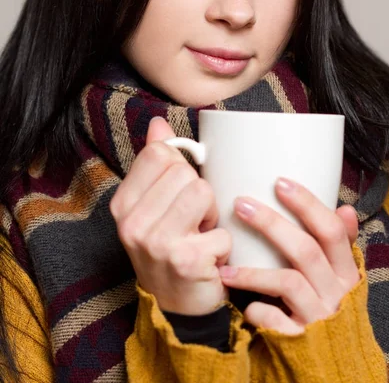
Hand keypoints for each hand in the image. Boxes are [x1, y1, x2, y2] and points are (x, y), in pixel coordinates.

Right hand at [110, 117, 230, 314]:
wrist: (176, 307)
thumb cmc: (168, 249)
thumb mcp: (153, 205)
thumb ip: (155, 162)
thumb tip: (159, 123)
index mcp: (123, 204)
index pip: (158, 153)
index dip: (179, 169)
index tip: (177, 194)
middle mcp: (132, 223)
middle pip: (184, 171)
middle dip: (198, 195)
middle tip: (191, 222)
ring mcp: (156, 243)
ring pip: (203, 192)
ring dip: (212, 216)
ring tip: (200, 235)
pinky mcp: (185, 260)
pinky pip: (222, 228)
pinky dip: (223, 244)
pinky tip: (208, 258)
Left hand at [219, 178, 359, 334]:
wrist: (325, 361)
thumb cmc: (324, 304)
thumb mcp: (336, 275)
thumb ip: (338, 245)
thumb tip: (345, 208)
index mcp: (346, 271)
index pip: (331, 231)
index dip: (308, 204)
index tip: (279, 182)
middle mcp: (336, 292)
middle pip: (306, 250)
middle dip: (271, 223)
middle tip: (240, 204)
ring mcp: (319, 317)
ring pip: (288, 282)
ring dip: (253, 272)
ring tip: (225, 266)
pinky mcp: (301, 339)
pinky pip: (276, 319)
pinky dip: (258, 310)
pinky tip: (245, 305)